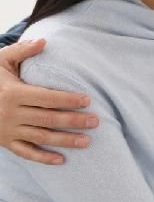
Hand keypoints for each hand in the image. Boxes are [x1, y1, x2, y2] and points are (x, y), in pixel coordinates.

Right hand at [0, 39, 97, 164]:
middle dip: (73, 121)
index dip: (68, 99)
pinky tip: (61, 160)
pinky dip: (42, 158)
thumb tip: (44, 40)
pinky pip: (25, 152)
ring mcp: (8, 130)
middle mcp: (10, 114)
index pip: (46, 98)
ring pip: (40, 137)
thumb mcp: (1, 60)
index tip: (87, 101)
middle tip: (95, 122)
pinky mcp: (5, 142)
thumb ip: (22, 50)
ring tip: (87, 141)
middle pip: (48, 119)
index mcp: (13, 93)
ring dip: (64, 141)